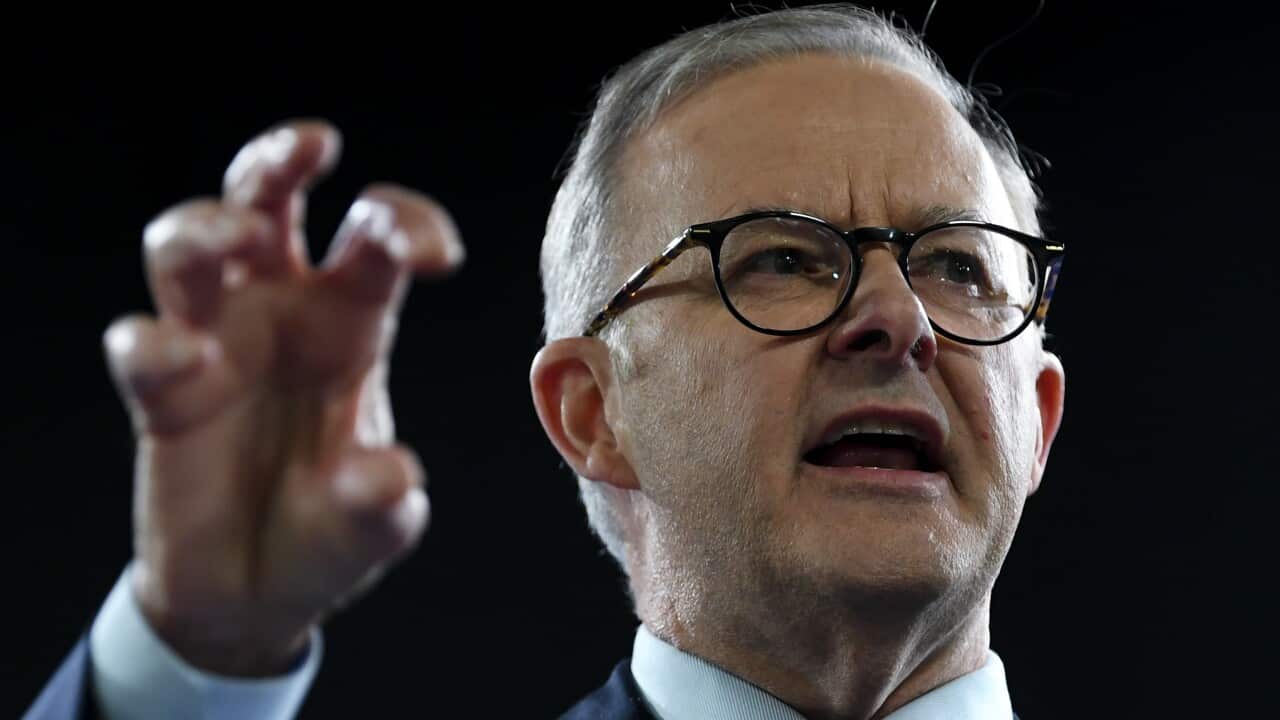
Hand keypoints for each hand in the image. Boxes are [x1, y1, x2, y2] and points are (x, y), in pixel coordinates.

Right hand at [102, 120, 463, 675]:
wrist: (252, 594)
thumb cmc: (327, 537)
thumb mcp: (371, 529)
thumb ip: (382, 503)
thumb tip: (387, 475)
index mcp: (352, 323)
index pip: (376, 241)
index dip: (406, 224)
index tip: (436, 257)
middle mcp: (282, 313)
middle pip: (269, 199)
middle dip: (281, 158)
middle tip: (315, 146)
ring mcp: (215, 343)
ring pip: (189, 243)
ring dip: (207, 224)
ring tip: (237, 238)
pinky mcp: (161, 390)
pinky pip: (140, 342)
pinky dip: (153, 342)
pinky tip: (184, 362)